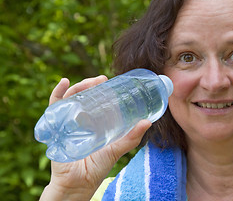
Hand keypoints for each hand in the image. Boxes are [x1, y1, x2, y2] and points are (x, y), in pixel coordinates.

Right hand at [40, 76, 151, 200]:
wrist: (77, 184)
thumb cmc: (96, 168)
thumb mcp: (116, 150)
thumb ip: (132, 138)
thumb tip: (148, 122)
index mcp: (95, 122)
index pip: (97, 100)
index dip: (103, 89)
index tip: (111, 80)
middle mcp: (81, 119)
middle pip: (84, 95)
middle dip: (92, 84)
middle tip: (102, 78)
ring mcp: (67, 121)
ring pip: (71, 97)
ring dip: (79, 86)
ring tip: (90, 82)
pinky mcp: (55, 125)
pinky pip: (54, 106)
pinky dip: (57, 92)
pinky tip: (64, 82)